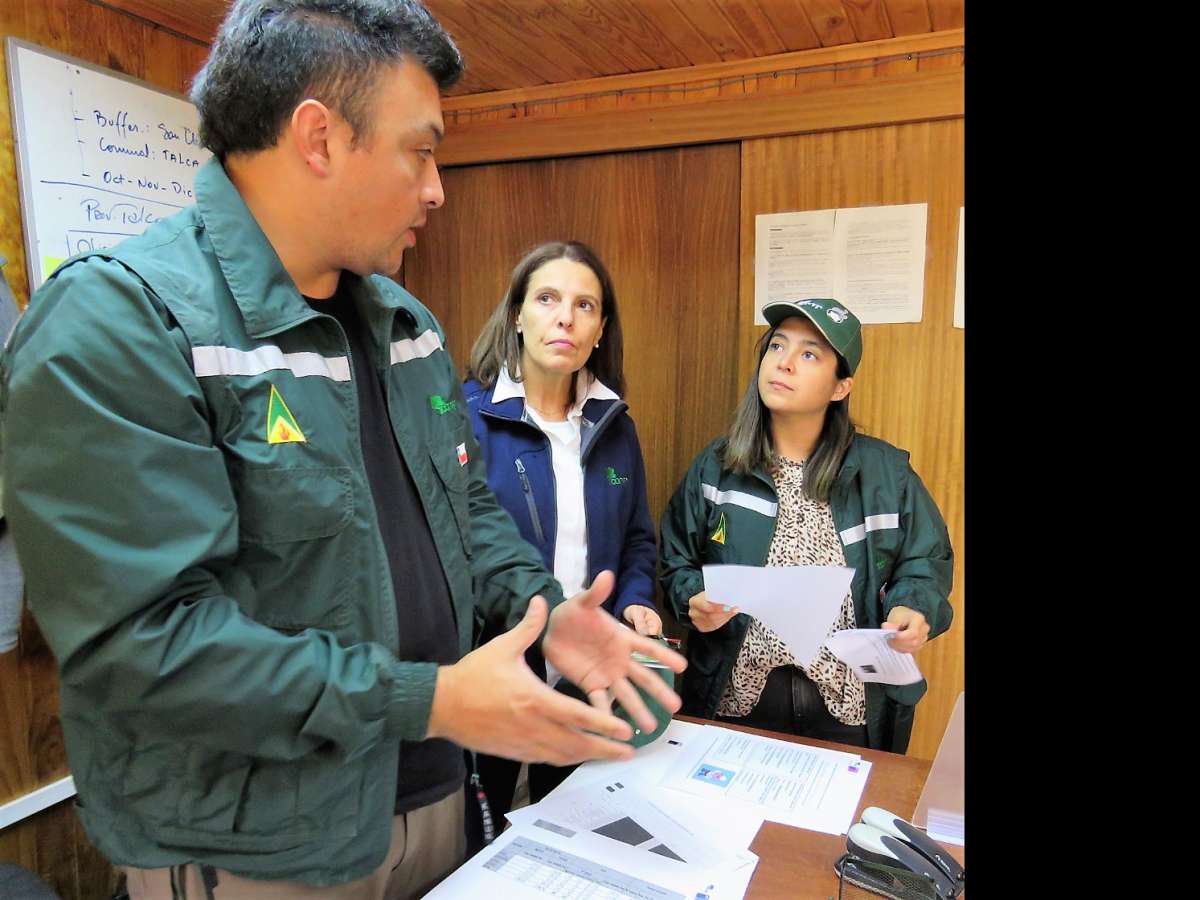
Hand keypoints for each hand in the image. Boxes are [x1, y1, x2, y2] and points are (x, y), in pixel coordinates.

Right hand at [427, 594, 639, 764]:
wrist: (442, 705)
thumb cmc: (473, 674)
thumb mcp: (502, 646)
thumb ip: (528, 626)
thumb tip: (541, 600)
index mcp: (534, 699)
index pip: (577, 715)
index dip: (603, 724)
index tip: (624, 730)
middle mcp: (533, 725)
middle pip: (577, 743)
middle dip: (605, 748)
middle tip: (629, 752)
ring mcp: (524, 743)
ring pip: (564, 755)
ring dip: (589, 756)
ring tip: (612, 756)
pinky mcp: (515, 752)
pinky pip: (547, 759)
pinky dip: (567, 758)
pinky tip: (578, 756)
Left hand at [544, 571, 685, 733]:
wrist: (551, 630)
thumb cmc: (572, 614)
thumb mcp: (583, 602)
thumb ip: (595, 593)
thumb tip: (606, 574)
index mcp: (621, 638)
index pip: (647, 647)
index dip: (664, 656)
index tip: (683, 667)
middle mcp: (619, 659)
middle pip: (643, 677)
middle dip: (658, 691)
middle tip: (675, 706)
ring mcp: (606, 674)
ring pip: (626, 694)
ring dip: (638, 710)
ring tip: (651, 727)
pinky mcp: (590, 684)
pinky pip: (601, 702)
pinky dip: (607, 715)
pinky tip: (616, 730)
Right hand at [687, 591, 738, 632]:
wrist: (699, 605)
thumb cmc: (706, 598)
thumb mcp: (709, 593)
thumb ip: (717, 596)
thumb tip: (730, 601)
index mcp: (694, 601)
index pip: (706, 606)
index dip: (718, 608)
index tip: (729, 606)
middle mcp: (693, 612)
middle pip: (711, 616)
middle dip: (724, 613)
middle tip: (735, 610)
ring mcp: (696, 621)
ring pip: (714, 622)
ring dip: (725, 617)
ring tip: (733, 612)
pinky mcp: (701, 627)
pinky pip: (713, 626)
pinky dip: (722, 621)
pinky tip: (727, 616)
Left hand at [882, 606, 929, 652]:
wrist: (905, 617)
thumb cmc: (901, 615)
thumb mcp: (895, 616)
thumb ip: (891, 623)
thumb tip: (885, 627)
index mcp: (919, 619)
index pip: (913, 632)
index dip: (902, 637)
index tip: (891, 636)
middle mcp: (924, 629)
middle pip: (914, 641)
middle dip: (899, 643)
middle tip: (888, 640)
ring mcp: (924, 637)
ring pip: (913, 648)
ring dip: (900, 647)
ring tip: (891, 642)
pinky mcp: (921, 644)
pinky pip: (912, 650)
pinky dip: (902, 649)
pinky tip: (896, 645)